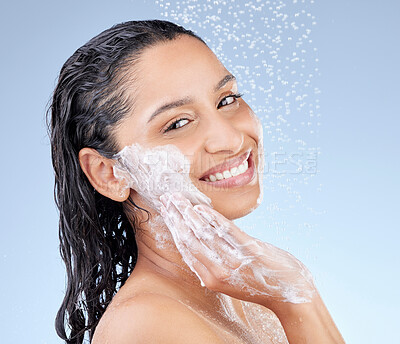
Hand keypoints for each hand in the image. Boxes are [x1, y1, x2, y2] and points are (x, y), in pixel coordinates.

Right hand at [159, 192, 316, 307]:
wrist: (291, 295)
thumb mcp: (230, 281)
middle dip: (175, 216)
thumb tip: (197, 247)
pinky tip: (200, 207)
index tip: (166, 211)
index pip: (185, 249)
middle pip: (189, 239)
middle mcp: (218, 271)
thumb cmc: (259, 285)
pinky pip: (226, 230)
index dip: (173, 228)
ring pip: (204, 233)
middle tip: (166, 198)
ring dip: (188, 213)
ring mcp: (233, 261)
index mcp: (211, 279)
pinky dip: (211, 217)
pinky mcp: (250, 250)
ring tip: (178, 198)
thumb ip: (213, 265)